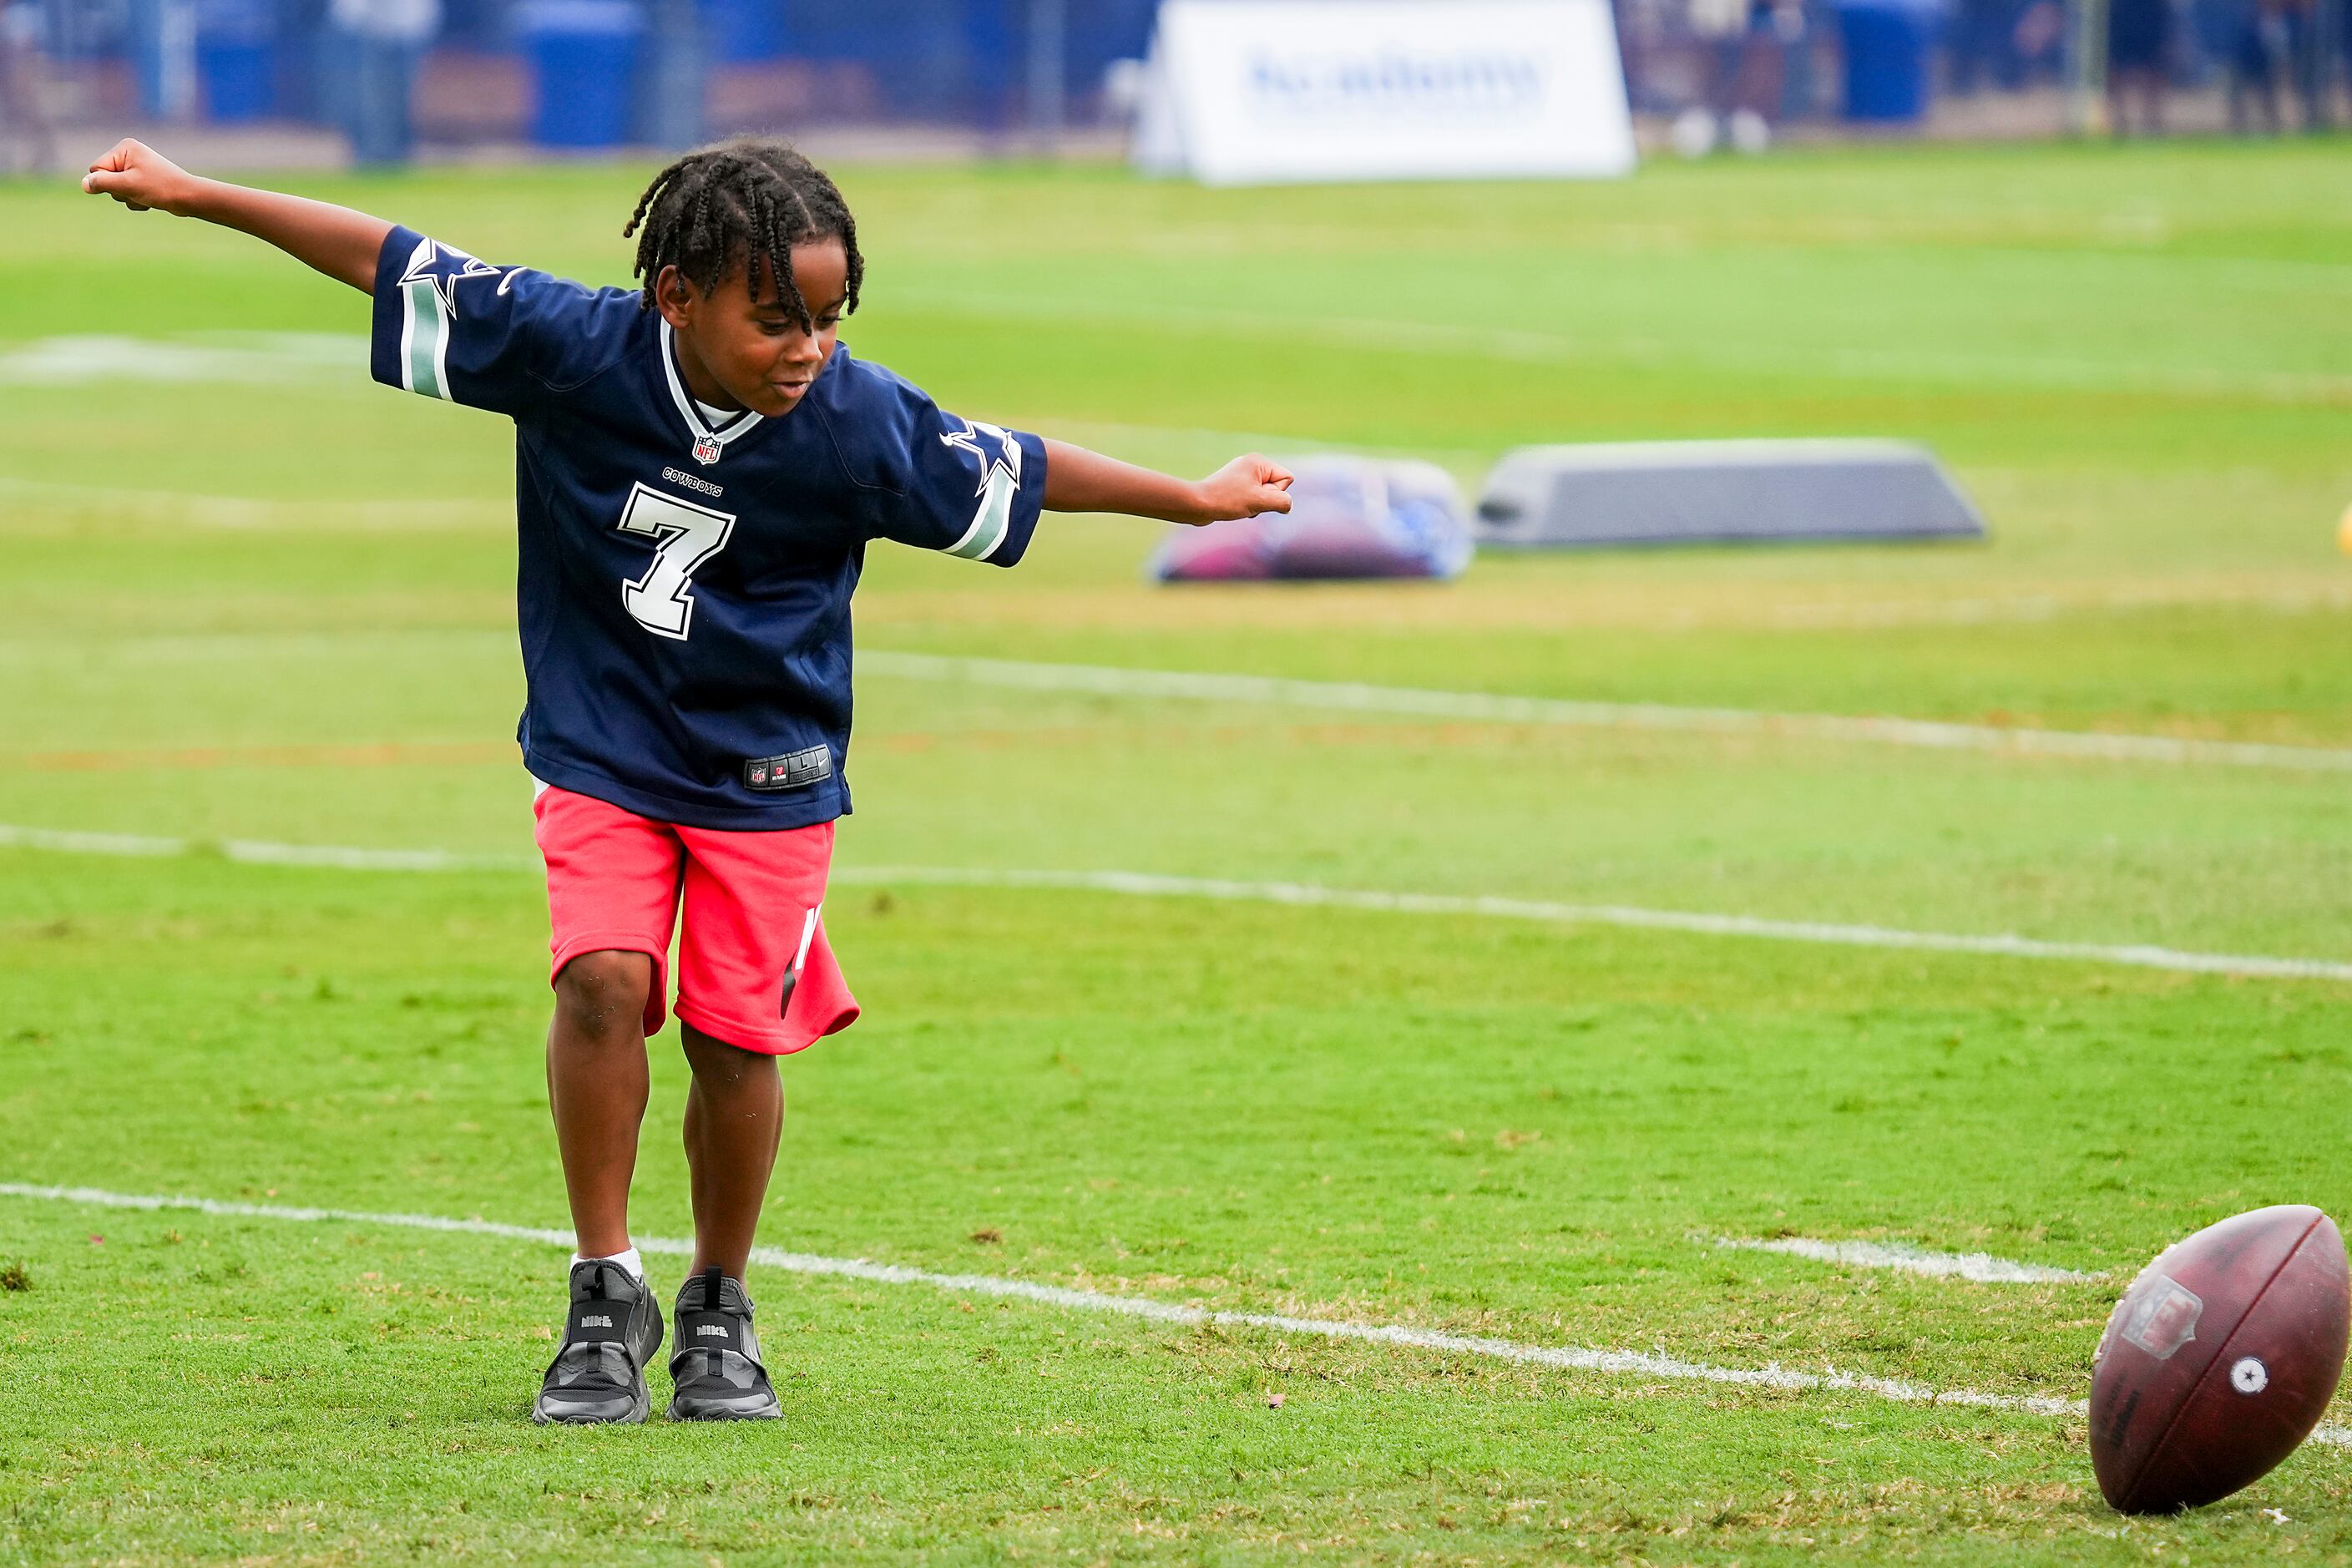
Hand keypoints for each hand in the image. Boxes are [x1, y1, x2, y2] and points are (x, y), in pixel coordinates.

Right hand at [82, 139, 198, 214]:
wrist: (189, 198)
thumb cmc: (160, 188)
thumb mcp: (127, 185)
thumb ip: (103, 183)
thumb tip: (84, 184)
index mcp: (124, 148)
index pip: (96, 168)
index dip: (107, 182)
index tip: (127, 185)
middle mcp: (129, 154)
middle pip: (105, 179)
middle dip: (120, 191)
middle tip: (140, 191)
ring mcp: (136, 167)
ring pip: (116, 189)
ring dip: (129, 198)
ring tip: (147, 195)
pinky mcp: (142, 180)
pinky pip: (128, 194)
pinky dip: (137, 200)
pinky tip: (150, 199)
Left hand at [1187, 455, 1294, 524]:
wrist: (1197, 504)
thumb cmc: (1227, 500)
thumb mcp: (1261, 502)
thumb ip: (1282, 502)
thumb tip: (1287, 505)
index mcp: (1259, 461)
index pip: (1286, 478)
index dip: (1276, 492)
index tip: (1257, 495)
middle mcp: (1251, 464)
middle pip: (1276, 487)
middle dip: (1266, 500)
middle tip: (1247, 501)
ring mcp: (1242, 474)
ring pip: (1265, 495)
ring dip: (1257, 505)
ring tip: (1239, 505)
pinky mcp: (1234, 485)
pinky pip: (1253, 498)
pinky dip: (1248, 506)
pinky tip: (1235, 508)